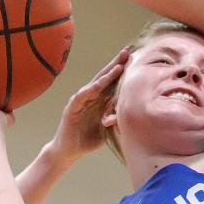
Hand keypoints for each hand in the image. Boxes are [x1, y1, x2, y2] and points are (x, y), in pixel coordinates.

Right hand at [49, 47, 126, 162]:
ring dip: (106, 75)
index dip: (122, 71)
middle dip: (115, 65)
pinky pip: (81, 97)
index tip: (134, 59)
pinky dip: (90, 90)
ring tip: (118, 66)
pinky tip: (98, 85)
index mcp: (99, 101)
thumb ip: (117, 117)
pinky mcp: (71, 108)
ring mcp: (80, 101)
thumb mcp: (108, 127)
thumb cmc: (89, 139)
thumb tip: (133, 111)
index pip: (112, 82)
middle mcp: (90, 97)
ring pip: (94, 84)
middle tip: (127, 52)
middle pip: (104, 78)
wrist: (69, 152)